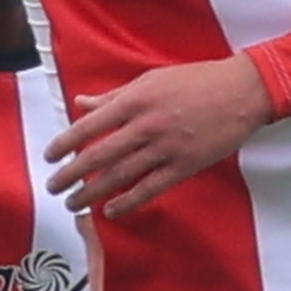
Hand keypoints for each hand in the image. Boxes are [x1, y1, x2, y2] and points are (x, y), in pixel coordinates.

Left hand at [54, 55, 275, 225]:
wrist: (241, 92)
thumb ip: (114, 96)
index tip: (49, 156)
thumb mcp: (150, 80)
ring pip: (121, 176)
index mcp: (136, 100)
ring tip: (73, 204)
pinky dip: (128, 202)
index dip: (65, 143)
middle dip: (71, 174)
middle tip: (53, 187)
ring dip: (92, 192)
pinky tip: (110, 211)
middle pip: (100, 155)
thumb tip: (81, 102)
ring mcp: (166, 148)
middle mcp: (147, 125)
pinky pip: (150, 189)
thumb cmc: (195, 81)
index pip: (90, 125)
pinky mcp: (185, 166)